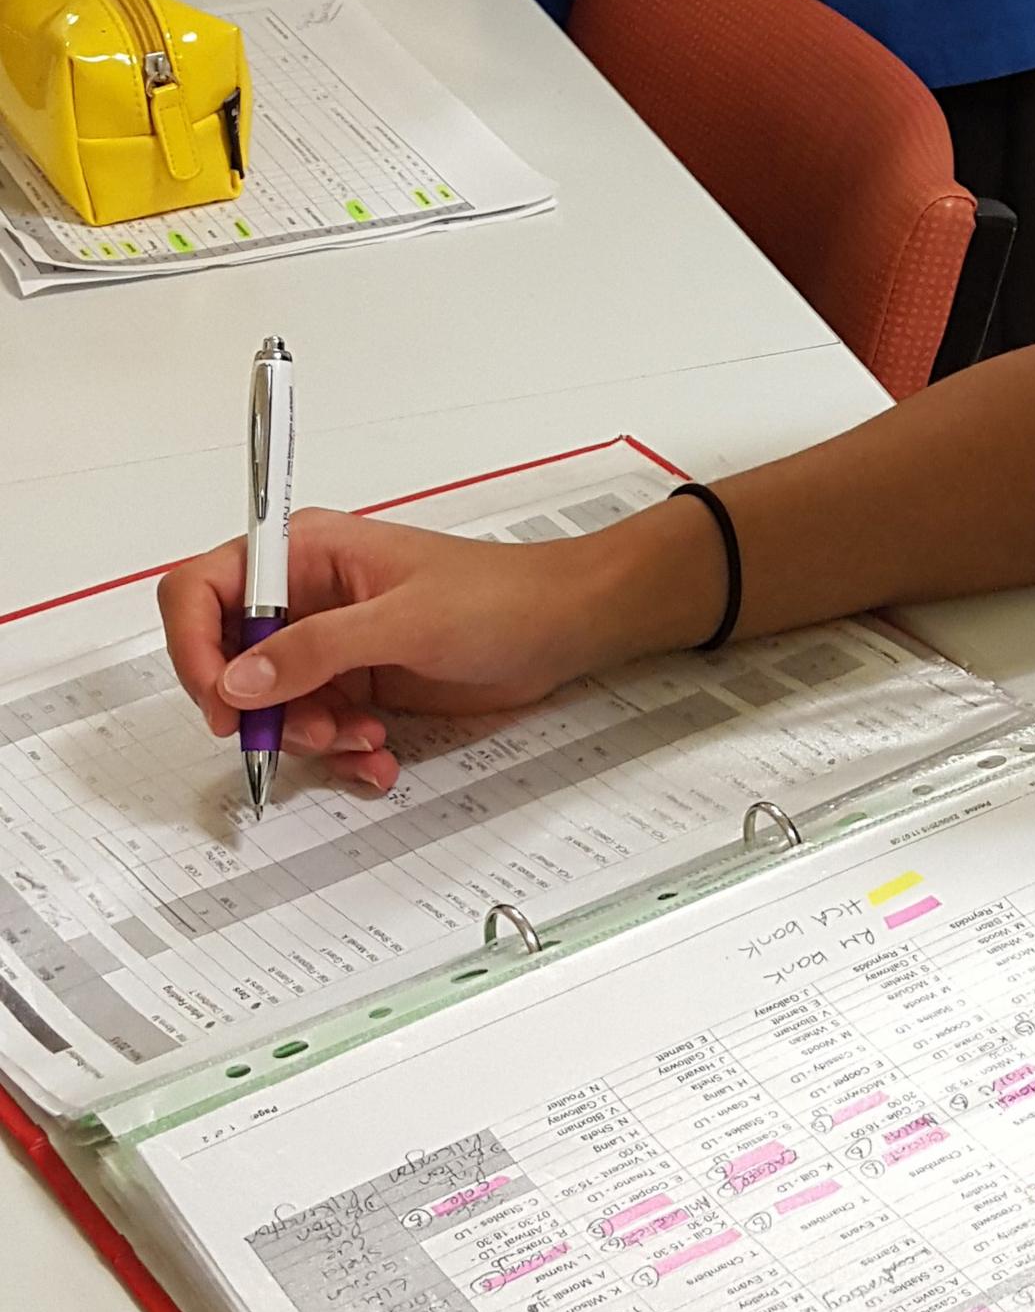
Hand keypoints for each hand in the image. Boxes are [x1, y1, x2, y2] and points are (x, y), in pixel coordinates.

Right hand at [157, 502, 638, 791]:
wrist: (561, 629)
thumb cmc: (496, 598)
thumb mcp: (405, 621)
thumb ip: (318, 649)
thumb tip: (239, 679)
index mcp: (303, 553)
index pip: (203, 590)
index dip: (195, 647)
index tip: (222, 703)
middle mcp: (305, 598)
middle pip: (230, 660)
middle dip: (262, 709)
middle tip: (312, 733)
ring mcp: (330, 645)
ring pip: (273, 707)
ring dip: (309, 738)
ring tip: (364, 741)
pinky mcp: (356, 684)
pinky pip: (318, 728)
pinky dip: (341, 753)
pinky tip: (380, 757)